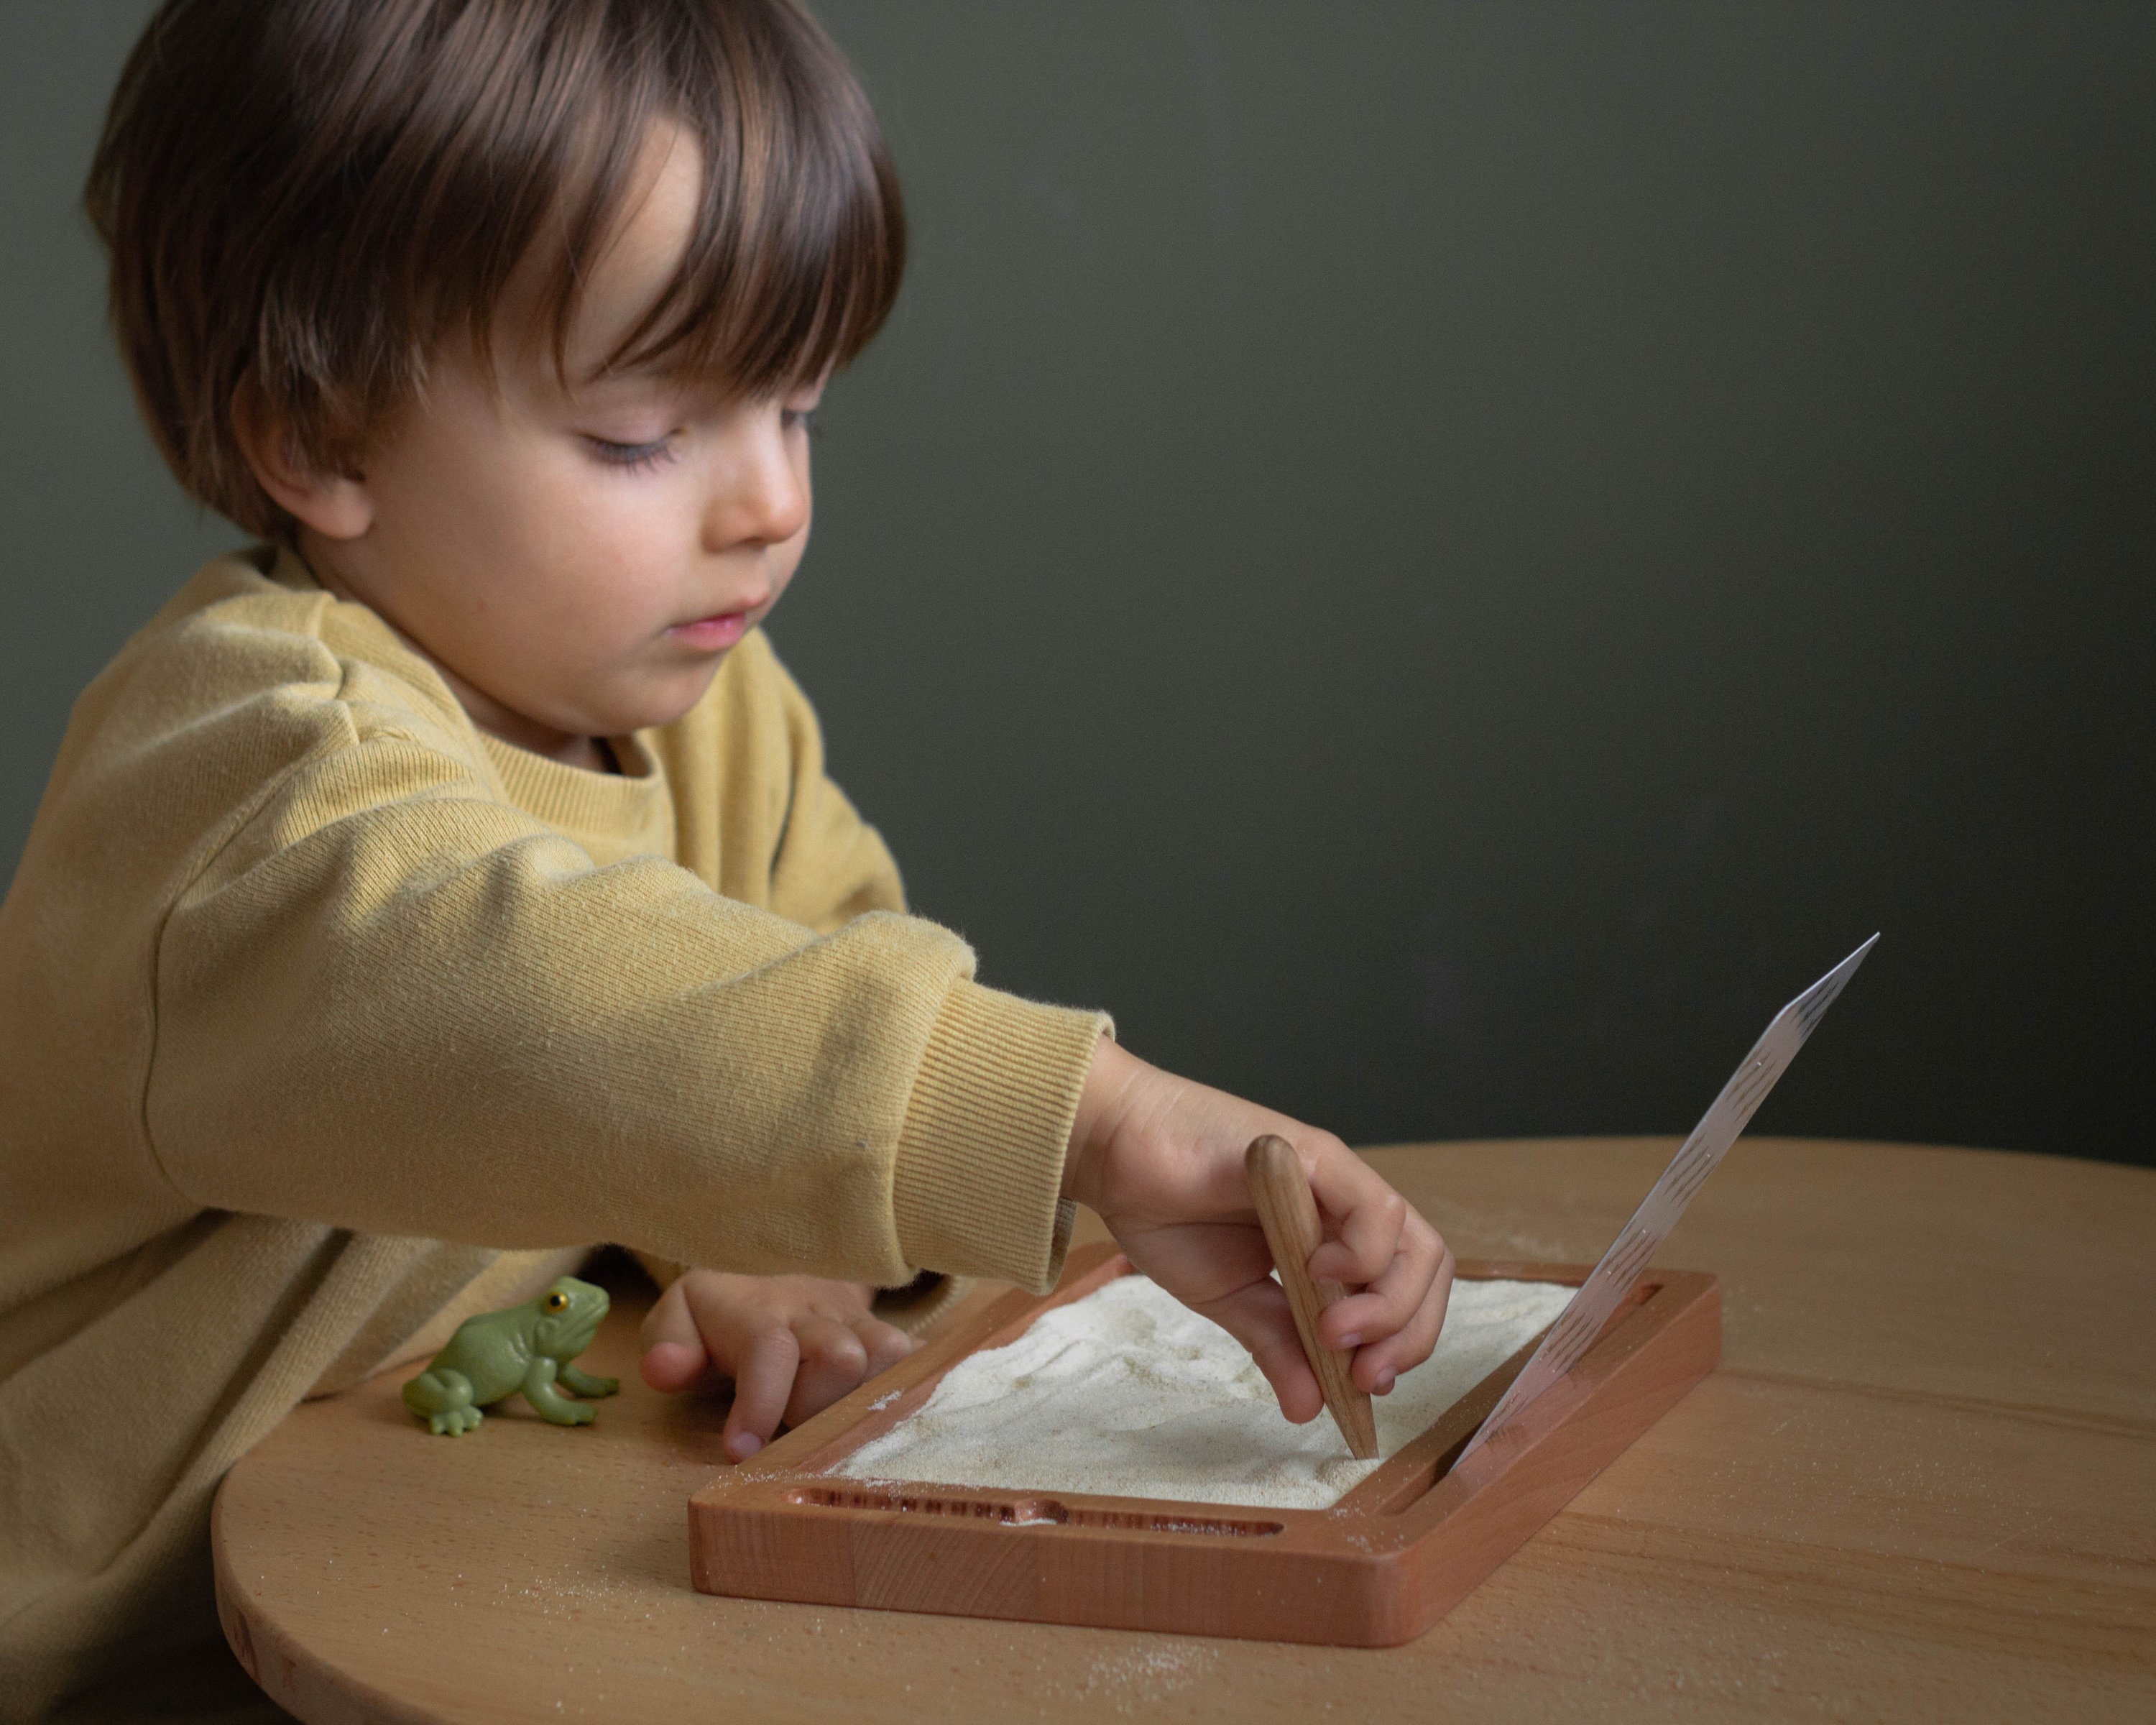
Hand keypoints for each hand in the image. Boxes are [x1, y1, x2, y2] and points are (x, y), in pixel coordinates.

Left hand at [639, 1272, 918, 1460]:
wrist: (782, 1264)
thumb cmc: (724, 1312)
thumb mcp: (679, 1317)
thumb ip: (665, 1343)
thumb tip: (666, 1369)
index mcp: (761, 1312)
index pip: (769, 1349)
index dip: (760, 1403)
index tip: (741, 1452)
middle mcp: (819, 1314)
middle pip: (842, 1357)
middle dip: (816, 1408)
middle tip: (790, 1429)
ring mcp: (863, 1324)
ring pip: (891, 1356)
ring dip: (867, 1402)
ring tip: (837, 1426)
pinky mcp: (892, 1338)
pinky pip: (925, 1358)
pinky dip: (919, 1387)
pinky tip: (900, 1416)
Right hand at [1064, 1038, 1452, 1424]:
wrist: (1115, 1154)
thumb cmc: (1169, 1212)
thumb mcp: (1230, 1299)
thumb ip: (1275, 1344)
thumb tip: (1308, 1410)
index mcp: (1336, 1239)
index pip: (1407, 1291)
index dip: (1402, 1343)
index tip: (1363, 1387)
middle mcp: (1347, 1206)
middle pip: (1427, 1268)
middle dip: (1409, 1334)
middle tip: (1362, 1375)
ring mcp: (1336, 1178)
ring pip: (1414, 1243)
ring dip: (1388, 1305)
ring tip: (1334, 1333)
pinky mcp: (1315, 1155)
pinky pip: (1373, 1207)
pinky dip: (1362, 1253)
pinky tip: (1315, 1272)